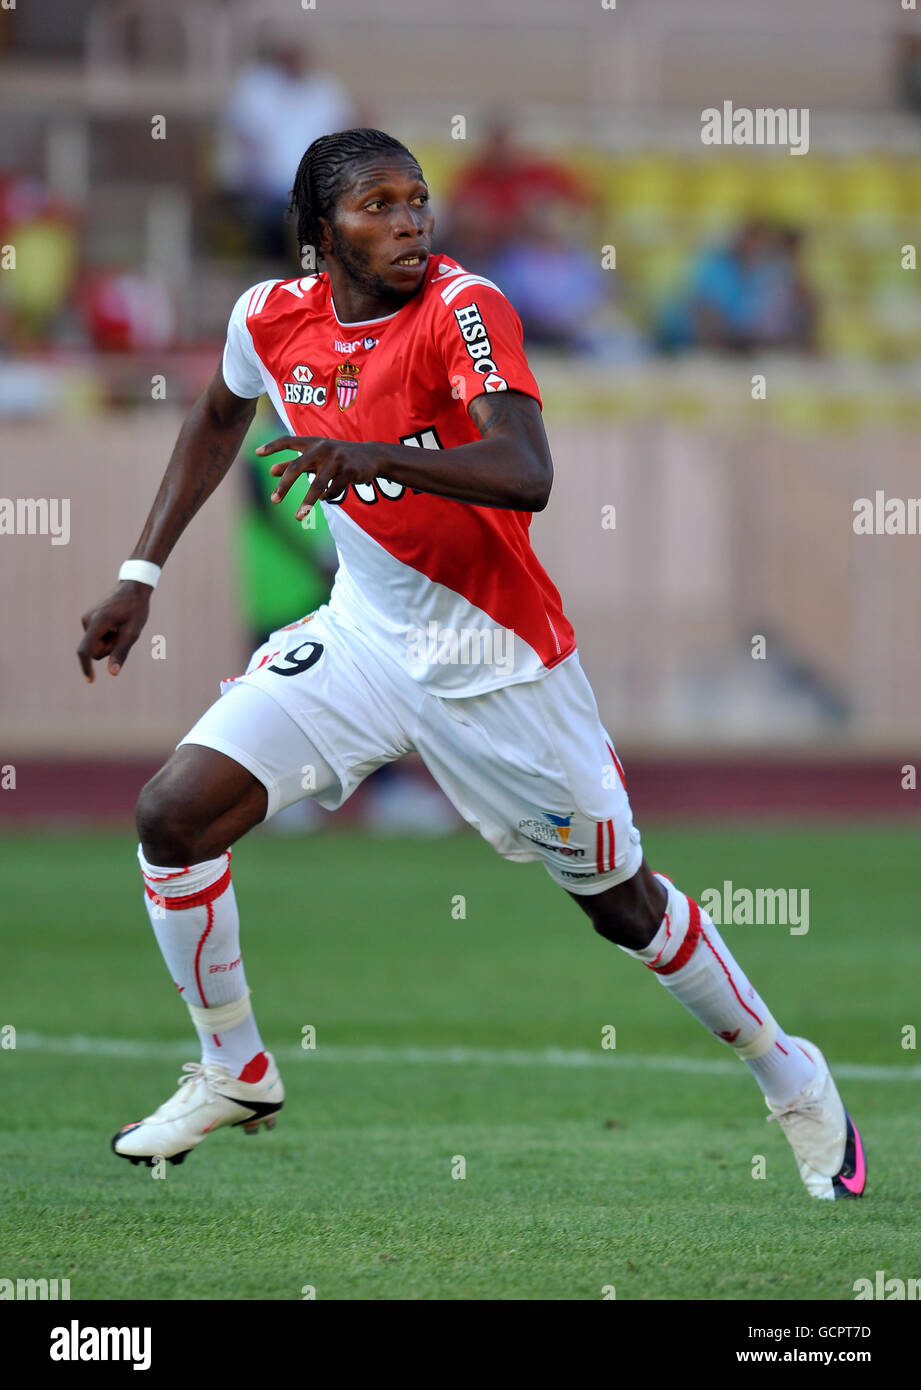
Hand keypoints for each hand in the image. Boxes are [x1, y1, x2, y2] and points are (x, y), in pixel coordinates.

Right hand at [77, 582, 151, 682]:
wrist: (133, 587)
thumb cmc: (136, 609)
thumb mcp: (132, 632)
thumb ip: (121, 652)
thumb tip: (113, 673)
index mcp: (97, 623)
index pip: (86, 651)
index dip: (86, 667)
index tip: (90, 680)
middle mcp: (87, 620)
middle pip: (94, 651)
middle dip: (109, 648)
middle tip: (124, 633)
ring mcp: (86, 618)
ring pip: (96, 645)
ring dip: (109, 641)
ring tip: (120, 625)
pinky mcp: (88, 618)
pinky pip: (96, 637)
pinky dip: (106, 635)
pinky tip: (116, 623)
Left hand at [256, 436, 384, 519]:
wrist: (371, 456)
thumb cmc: (337, 457)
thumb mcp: (316, 457)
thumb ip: (294, 463)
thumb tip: (271, 470)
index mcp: (313, 443)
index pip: (288, 440)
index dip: (273, 446)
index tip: (257, 453)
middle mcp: (323, 448)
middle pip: (298, 466)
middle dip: (285, 485)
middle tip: (273, 500)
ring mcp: (337, 459)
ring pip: (317, 484)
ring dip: (307, 502)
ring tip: (297, 516)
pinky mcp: (350, 471)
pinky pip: (334, 490)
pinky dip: (327, 497)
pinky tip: (325, 498)